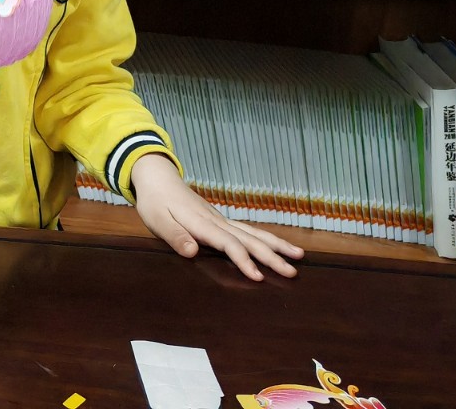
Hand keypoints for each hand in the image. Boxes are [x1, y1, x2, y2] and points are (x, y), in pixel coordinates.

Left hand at [130, 153, 302, 281]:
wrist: (157, 177)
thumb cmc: (155, 202)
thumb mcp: (157, 220)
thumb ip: (174, 236)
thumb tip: (193, 253)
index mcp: (202, 224)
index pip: (228, 244)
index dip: (243, 260)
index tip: (258, 277)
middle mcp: (217, 221)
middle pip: (249, 239)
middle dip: (272, 256)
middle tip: (293, 273)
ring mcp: (221, 219)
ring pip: (253, 233)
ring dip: (276, 245)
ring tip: (299, 256)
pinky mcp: (221, 220)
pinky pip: (248, 230)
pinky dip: (266, 238)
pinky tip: (277, 246)